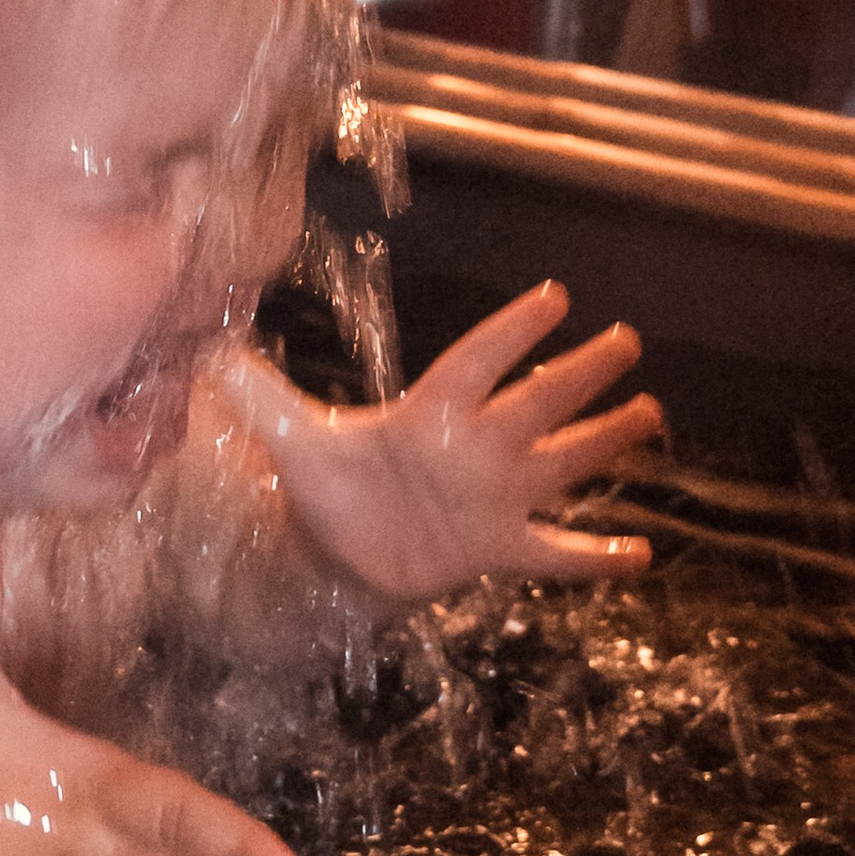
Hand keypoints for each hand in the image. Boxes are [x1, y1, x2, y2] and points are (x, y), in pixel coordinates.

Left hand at [252, 281, 661, 597]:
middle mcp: (474, 445)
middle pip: (535, 402)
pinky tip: (641, 556)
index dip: (512, 332)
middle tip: (625, 340)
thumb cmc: (328, 484)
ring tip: (650, 416)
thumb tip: (204, 348)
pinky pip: (554, 553)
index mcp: (429, 412)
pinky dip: (596, 558)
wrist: (338, 552)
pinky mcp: (496, 547)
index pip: (476, 362)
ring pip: (560, 463)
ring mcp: (493, 495)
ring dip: (604, 441)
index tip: (555, 297)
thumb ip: (257, 394)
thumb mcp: (291, 438)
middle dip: (579, 373)